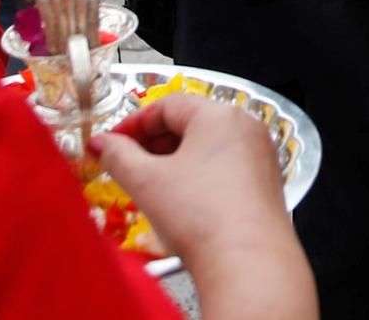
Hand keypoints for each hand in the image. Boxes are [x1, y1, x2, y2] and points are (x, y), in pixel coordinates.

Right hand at [95, 97, 300, 287]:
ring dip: (175, 162)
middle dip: (152, 144)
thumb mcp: (146, 182)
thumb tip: (102, 143)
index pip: (167, 105)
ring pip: (208, 148)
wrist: (248, 263)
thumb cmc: (201, 216)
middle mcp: (246, 128)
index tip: (112, 143)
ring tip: (151, 187)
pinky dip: (199, 177)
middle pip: (189, 123)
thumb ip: (117, 156)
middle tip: (126, 165)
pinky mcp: (266, 184)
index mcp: (219, 115)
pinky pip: (226, 168)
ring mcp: (261, 156)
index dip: (132, 124)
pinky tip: (182, 203)